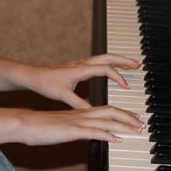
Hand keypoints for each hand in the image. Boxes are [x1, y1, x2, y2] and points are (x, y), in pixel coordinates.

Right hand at [16, 105, 143, 145]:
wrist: (26, 124)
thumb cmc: (41, 127)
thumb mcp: (62, 127)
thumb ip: (75, 128)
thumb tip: (84, 133)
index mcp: (80, 112)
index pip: (106, 109)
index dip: (122, 113)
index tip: (134, 117)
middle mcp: (82, 114)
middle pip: (111, 112)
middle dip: (129, 117)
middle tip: (142, 122)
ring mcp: (78, 121)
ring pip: (107, 120)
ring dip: (124, 125)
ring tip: (137, 129)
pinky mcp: (73, 130)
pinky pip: (94, 131)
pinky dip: (107, 134)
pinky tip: (117, 139)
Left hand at [22, 54, 139, 109]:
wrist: (33, 75)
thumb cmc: (46, 83)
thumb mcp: (64, 96)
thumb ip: (79, 104)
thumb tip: (93, 113)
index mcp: (81, 69)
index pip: (105, 69)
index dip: (118, 77)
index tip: (126, 86)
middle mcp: (82, 63)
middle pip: (108, 57)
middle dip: (124, 60)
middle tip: (137, 65)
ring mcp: (81, 63)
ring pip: (104, 57)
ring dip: (118, 60)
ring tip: (130, 66)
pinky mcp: (78, 65)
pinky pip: (98, 61)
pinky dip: (109, 63)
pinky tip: (112, 71)